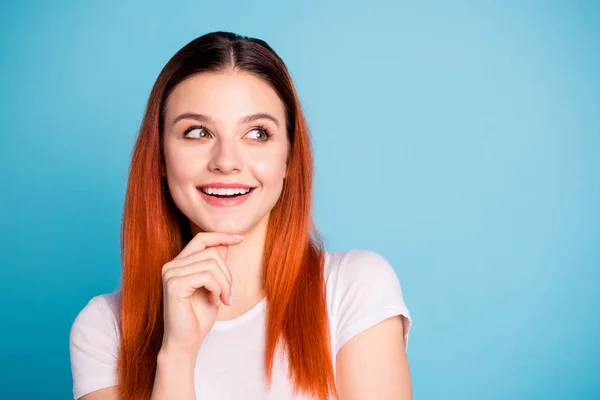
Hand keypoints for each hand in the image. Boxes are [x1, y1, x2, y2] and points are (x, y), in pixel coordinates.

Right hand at [160, 232, 242, 356]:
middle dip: (227, 273)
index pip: (201, 239)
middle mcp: (172, 265)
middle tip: (230, 295)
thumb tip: (225, 243)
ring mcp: (171, 274)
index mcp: (179, 264)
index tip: (240, 239)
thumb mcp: (213, 286)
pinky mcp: (174, 285)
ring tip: (224, 300)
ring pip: (211, 264)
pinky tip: (215, 301)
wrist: (186, 343)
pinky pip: (206, 276)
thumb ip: (215, 265)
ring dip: (225, 284)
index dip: (221, 236)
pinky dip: (217, 288)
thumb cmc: (199, 317)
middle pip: (211, 252)